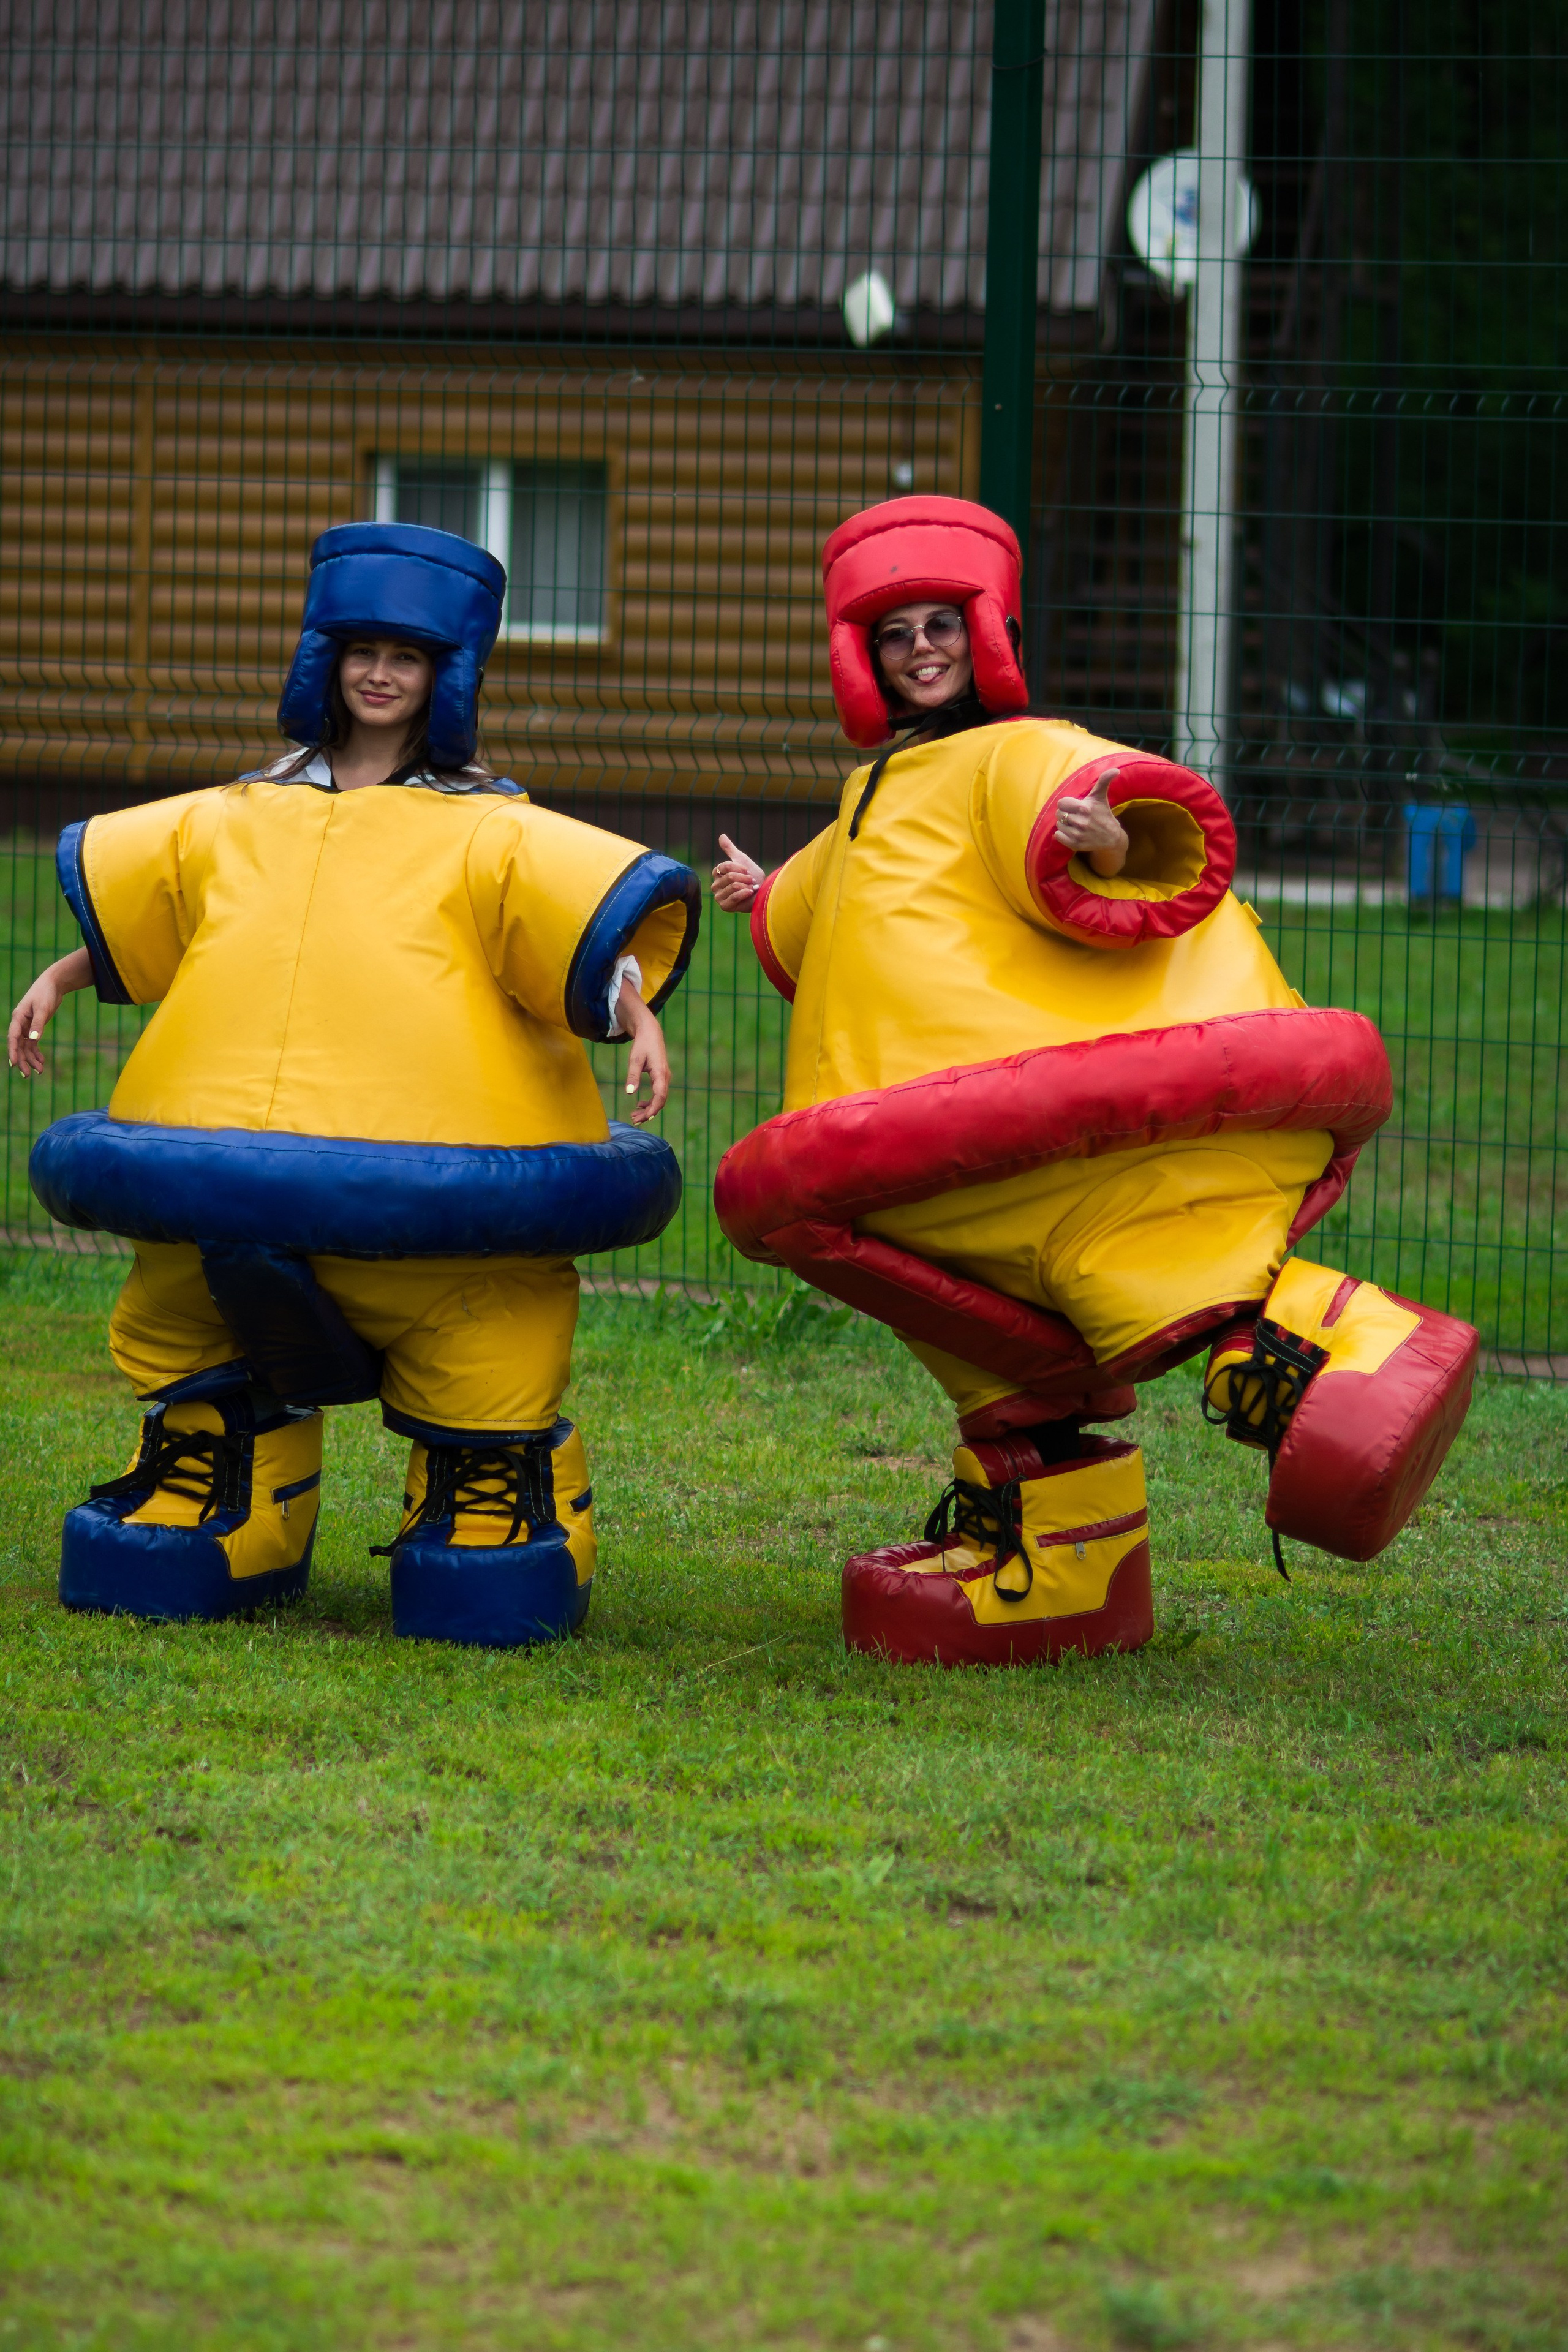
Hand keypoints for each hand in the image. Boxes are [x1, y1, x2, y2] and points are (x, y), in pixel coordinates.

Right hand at [8, 948, 91, 1075]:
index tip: (14, 1064)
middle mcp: (20, 1023)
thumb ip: (38, 1023)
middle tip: (26, 1075)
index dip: (12, 1051)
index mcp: (18, 1018)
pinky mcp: (34, 1027)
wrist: (53, 985)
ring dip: (31, 1059)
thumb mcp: (43, 1008)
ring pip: (26, 1047)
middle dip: (22, 1060)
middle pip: (18, 1046)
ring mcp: (27, 1026)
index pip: (13, 1038)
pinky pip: (33, 1044)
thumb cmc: (46, 993)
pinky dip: (36, 1053)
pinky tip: (42, 1062)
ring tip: (39, 1071)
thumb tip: (33, 1039)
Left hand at [616, 979, 670, 1124]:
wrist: (650, 1032)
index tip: (644, 1118)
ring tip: (634, 1116)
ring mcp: (664, 1078)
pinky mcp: (660, 1077)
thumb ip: (632, 1076)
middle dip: (648, 1113)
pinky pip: (658, 1094)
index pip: (660, 1096)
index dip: (653, 1108)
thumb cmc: (642, 1044)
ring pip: (659, 1099)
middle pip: (660, 1101)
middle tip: (634, 1120)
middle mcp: (665, 1077)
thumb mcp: (634, 1059)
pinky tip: (639, 1104)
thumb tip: (629, 1093)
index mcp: (660, 1073)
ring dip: (648, 1109)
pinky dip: (650, 1101)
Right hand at [711, 833, 764, 911]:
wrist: (763, 892)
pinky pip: (734, 897)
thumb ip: (730, 849)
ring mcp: (719, 896)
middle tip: (751, 881)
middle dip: (745, 878)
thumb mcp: (741, 860)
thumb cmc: (753, 877)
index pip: (725, 866)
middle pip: (730, 876)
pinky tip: (750, 893)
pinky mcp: (724, 906)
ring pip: (733, 886)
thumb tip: (721, 835)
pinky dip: (745, 894)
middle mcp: (715, 885)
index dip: (740, 868)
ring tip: (751, 888)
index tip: (748, 871)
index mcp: (717, 873)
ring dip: (747, 886)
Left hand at [1054, 773, 1129, 876]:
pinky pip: (1058, 836)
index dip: (1067, 804)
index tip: (1074, 807)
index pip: (1061, 803)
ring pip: (1058, 825)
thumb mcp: (1101, 797)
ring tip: (1075, 824)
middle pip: (1059, 813)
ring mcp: (1077, 834)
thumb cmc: (1103, 814)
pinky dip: (1062, 834)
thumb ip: (1104, 781)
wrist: (1111, 838)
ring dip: (1064, 824)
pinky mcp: (1075, 844)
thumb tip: (1116, 770)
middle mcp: (1080, 821)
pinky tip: (1072, 832)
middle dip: (1065, 813)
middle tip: (1075, 816)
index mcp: (1085, 808)